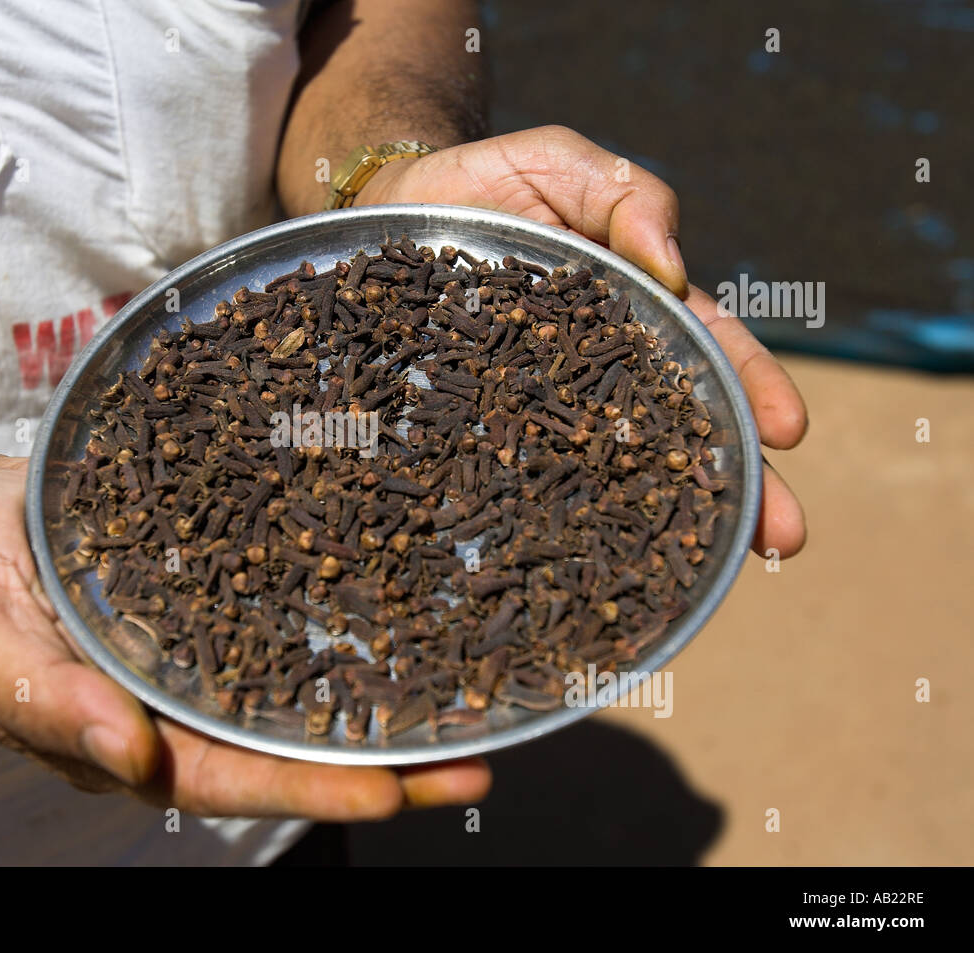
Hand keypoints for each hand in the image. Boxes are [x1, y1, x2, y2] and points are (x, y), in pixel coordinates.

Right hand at [0, 458, 491, 816]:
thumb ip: (44, 705)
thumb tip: (127, 759)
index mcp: (123, 740)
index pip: (225, 783)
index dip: (303, 792)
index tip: (386, 795)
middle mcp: (177, 709)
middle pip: (287, 751)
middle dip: (382, 768)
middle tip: (477, 767)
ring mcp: (200, 655)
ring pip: (301, 693)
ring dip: (385, 704)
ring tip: (476, 704)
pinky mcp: (213, 596)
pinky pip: (286, 621)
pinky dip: (346, 630)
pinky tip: (411, 617)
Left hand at [359, 126, 807, 557]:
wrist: (388, 207)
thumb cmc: (484, 183)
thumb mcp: (563, 165)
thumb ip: (625, 197)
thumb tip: (674, 268)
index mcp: (632, 306)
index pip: (706, 348)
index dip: (749, 387)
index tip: (788, 431)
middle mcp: (596, 369)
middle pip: (676, 425)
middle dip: (734, 478)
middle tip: (783, 534)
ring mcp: (541, 403)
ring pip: (608, 464)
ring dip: (659, 516)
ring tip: (706, 563)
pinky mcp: (482, 424)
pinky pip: (523, 471)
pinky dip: (553, 517)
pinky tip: (580, 564)